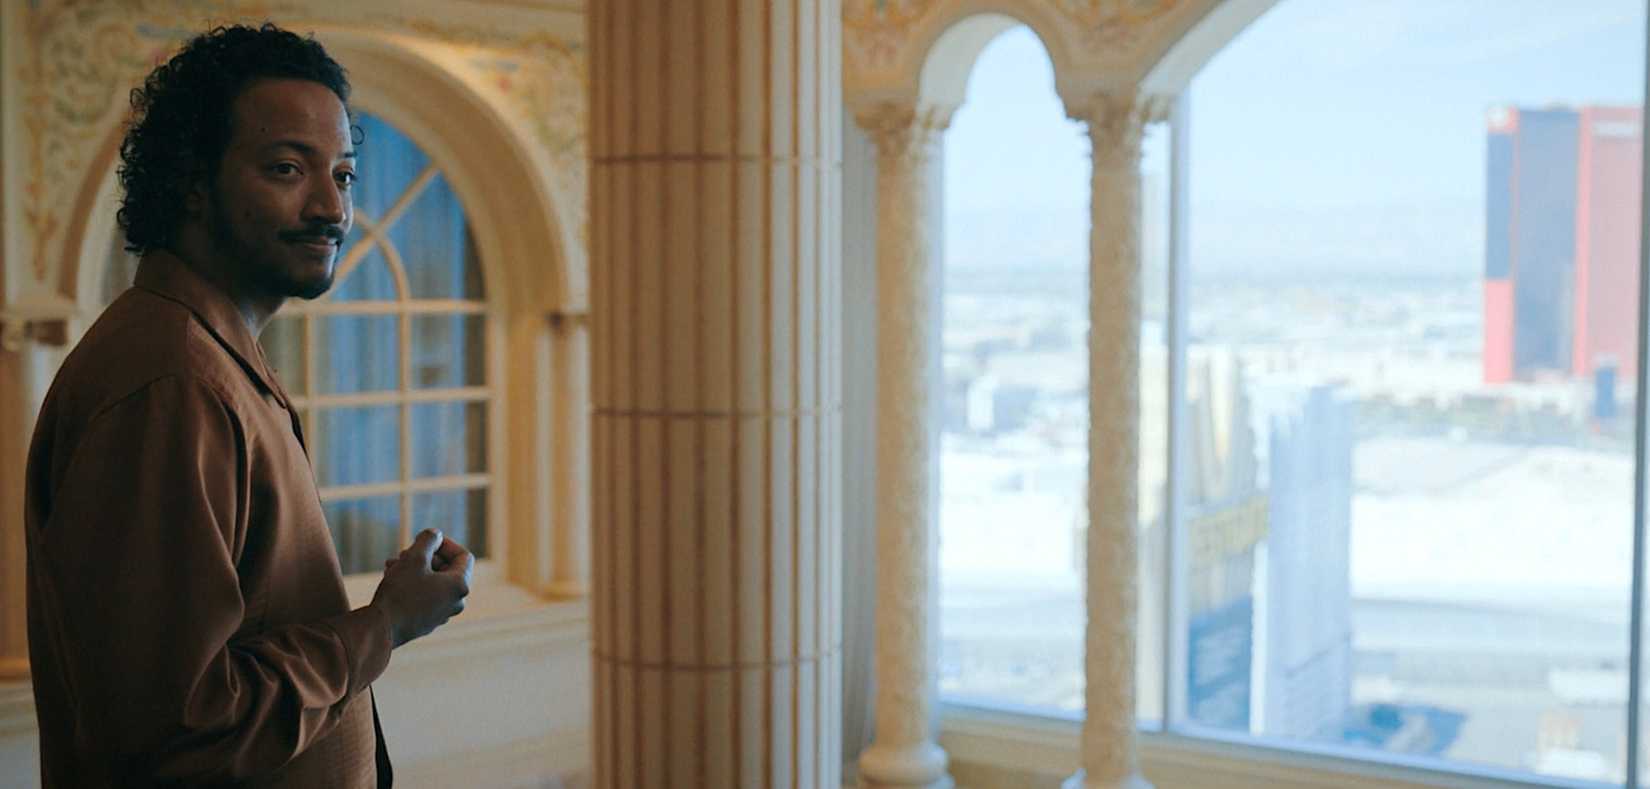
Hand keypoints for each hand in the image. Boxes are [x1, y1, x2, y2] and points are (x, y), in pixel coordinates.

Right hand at [369, 528, 472, 647]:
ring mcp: (442, 614)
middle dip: (425, 557)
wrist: (380, 629)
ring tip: (392, 564)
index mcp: (460, 586)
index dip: (444, 543)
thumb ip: (429, 540)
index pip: (463, 556)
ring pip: (433, 582)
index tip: (423, 540)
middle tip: (403, 553)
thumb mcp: (414, 557)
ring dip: (415, 569)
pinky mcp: (427, 621)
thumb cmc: (400, 592)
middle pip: (447, 569)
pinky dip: (412, 584)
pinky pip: (425, 596)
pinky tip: (391, 578)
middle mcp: (456, 602)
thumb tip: (436, 535)